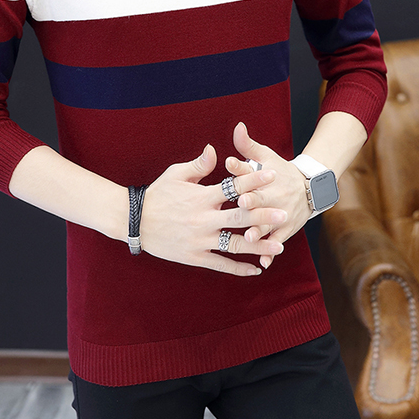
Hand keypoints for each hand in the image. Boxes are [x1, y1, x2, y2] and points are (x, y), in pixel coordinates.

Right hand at [139, 143, 288, 276]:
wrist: (134, 221)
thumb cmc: (157, 194)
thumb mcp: (175, 174)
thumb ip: (198, 165)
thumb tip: (215, 149)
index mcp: (201, 197)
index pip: (233, 186)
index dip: (254, 179)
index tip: (272, 174)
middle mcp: (203, 219)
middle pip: (240, 216)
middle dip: (264, 214)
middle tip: (284, 212)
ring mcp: (200, 240)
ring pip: (235, 244)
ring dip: (259, 245)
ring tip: (280, 244)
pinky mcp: (195, 257)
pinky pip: (221, 264)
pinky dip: (240, 268)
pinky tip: (257, 268)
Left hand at [226, 122, 310, 268]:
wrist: (309, 188)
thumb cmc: (278, 171)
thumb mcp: (265, 156)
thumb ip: (248, 145)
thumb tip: (237, 126)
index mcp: (264, 177)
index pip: (250, 170)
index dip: (240, 166)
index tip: (229, 163)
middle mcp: (273, 195)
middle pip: (260, 198)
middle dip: (252, 200)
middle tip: (242, 203)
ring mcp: (280, 213)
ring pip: (268, 223)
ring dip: (259, 230)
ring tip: (249, 237)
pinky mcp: (285, 229)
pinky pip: (277, 241)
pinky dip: (271, 252)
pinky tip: (264, 262)